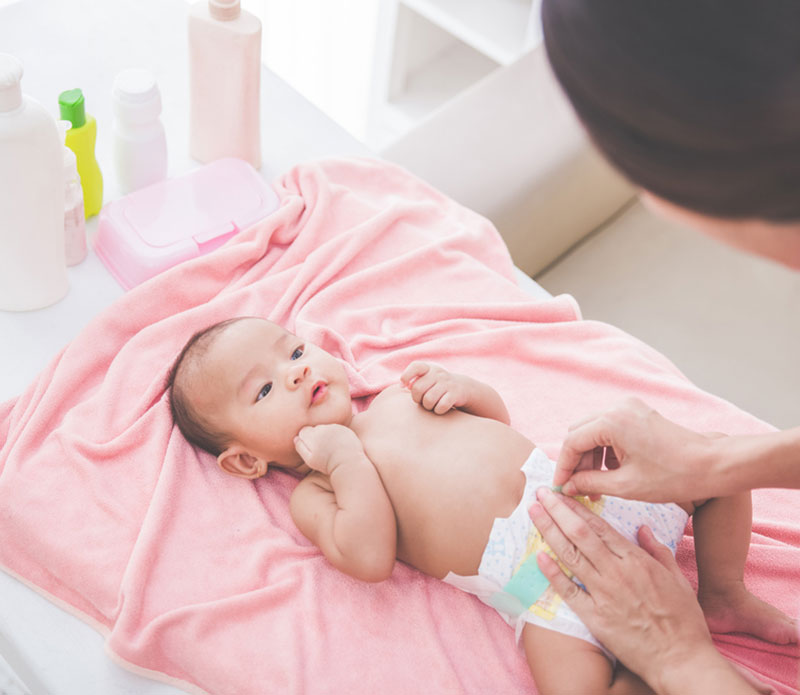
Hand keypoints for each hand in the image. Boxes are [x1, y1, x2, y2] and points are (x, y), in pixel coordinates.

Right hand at [294, 423, 364, 474]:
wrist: (348, 463)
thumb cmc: (327, 464)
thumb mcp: (309, 460)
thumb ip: (300, 447)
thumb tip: (296, 438)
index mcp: (312, 434)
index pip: (304, 431)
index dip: (305, 439)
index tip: (311, 448)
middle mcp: (323, 427)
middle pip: (315, 429)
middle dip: (316, 436)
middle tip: (321, 449)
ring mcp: (335, 427)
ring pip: (326, 429)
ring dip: (327, 435)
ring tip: (330, 448)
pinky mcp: (345, 429)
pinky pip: (337, 430)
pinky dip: (336, 435)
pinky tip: (338, 445)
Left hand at [400, 361, 470, 414]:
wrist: (462, 388)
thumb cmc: (436, 386)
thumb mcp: (426, 379)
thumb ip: (412, 381)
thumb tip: (401, 385)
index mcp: (429, 368)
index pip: (416, 366)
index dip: (407, 376)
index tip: (405, 385)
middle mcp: (438, 373)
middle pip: (417, 388)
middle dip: (416, 399)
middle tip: (421, 400)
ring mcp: (447, 383)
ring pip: (428, 400)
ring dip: (428, 406)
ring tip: (430, 405)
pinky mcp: (455, 394)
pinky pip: (441, 406)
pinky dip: (438, 410)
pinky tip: (440, 408)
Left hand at [529, 490, 756, 693]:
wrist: (682, 660)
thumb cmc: (684, 620)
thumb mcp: (677, 579)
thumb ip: (657, 550)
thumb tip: (643, 528)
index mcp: (636, 560)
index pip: (599, 526)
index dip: (577, 508)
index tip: (562, 494)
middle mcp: (617, 572)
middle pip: (580, 534)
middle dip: (558, 510)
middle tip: (540, 494)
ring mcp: (604, 595)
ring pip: (570, 556)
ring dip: (549, 531)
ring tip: (533, 513)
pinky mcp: (595, 618)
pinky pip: (569, 591)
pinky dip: (552, 573)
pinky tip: (538, 556)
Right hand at [553, 397, 718, 502]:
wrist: (713, 465)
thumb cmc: (673, 476)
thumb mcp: (626, 486)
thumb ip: (590, 483)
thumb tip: (568, 486)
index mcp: (612, 421)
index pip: (572, 442)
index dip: (563, 467)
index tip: (560, 487)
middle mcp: (617, 407)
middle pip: (579, 433)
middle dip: (576, 461)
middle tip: (576, 487)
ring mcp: (629, 408)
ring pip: (593, 431)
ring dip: (590, 457)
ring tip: (595, 486)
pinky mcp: (638, 414)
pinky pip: (610, 429)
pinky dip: (605, 450)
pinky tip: (611, 474)